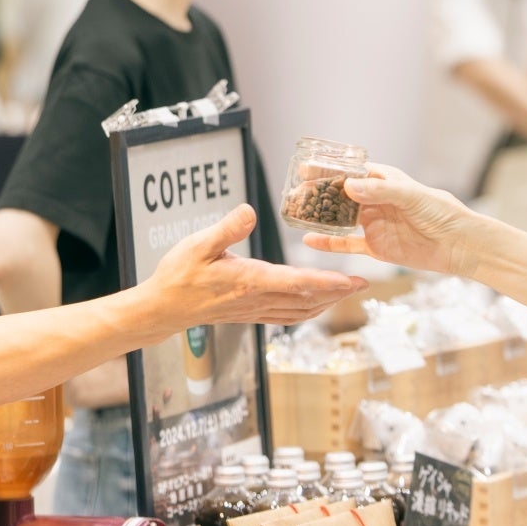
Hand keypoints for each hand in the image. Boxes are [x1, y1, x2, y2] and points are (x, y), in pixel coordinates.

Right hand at [145, 205, 366, 326]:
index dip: (326, 282)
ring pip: (299, 311)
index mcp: (249, 281)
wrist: (163, 308)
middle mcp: (257, 299)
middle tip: (363, 285)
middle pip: (307, 301)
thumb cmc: (178, 275)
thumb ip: (227, 228)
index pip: (296, 283)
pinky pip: (287, 316)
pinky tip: (315, 304)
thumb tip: (251, 210)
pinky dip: (307, 310)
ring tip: (347, 293)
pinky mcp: (250, 314)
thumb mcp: (198, 244)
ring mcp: (255, 310)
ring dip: (326, 303)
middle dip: (337, 294)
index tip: (350, 280)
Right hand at [301, 164, 479, 278]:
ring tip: (296, 214)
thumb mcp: (413, 196)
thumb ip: (381, 191)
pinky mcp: (376, 246)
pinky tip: (310, 240)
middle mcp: (376, 200)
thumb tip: (349, 185)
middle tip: (294, 193)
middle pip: (341, 195)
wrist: (459, 245)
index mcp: (385, 181)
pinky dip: (329, 243)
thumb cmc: (443, 213)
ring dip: (320, 216)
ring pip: (340, 218)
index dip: (329, 170)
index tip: (306, 168)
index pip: (351, 172)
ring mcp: (375, 223)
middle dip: (318, 193)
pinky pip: (347, 244)